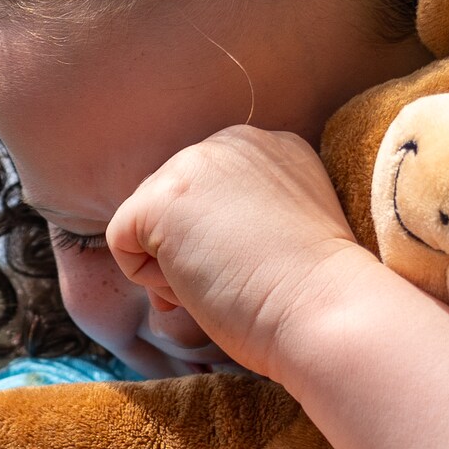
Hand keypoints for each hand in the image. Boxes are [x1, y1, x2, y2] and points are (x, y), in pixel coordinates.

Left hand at [103, 126, 382, 380]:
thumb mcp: (288, 227)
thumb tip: (187, 239)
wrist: (326, 308)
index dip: (216, 240)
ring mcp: (194, 163)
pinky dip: (150, 280)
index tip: (257, 267)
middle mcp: (233, 140)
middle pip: (173, 204)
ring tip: (225, 280)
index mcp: (273, 146)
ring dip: (174, 267)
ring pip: (148, 224)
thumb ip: (246, 213)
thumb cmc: (315, 295)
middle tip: (239, 280)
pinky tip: (199, 284)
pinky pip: (122, 243)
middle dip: (191, 251)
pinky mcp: (160, 199)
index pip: (208, 193)